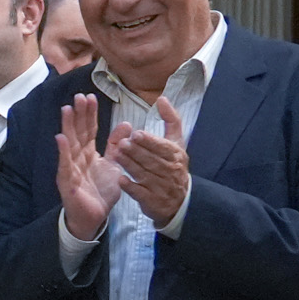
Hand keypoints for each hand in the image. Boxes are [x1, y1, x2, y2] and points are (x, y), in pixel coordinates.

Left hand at [103, 96, 190, 227]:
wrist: (180, 199)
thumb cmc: (173, 164)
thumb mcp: (176, 142)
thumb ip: (171, 120)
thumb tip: (162, 98)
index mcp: (176, 155)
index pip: (163, 147)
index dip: (150, 141)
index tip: (136, 134)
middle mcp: (170, 171)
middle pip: (152, 160)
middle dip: (137, 152)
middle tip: (122, 144)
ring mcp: (161, 187)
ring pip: (145, 175)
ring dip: (131, 165)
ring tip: (117, 156)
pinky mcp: (153, 201)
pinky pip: (141, 193)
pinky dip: (131, 187)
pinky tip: (120, 180)